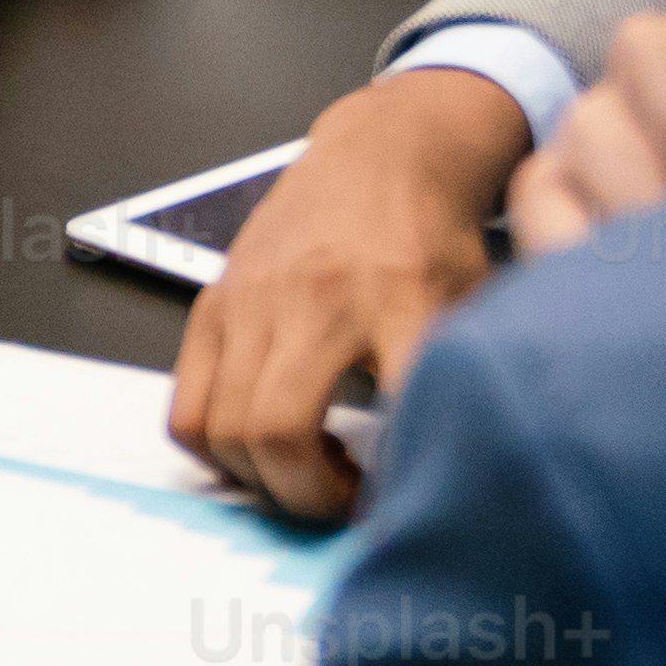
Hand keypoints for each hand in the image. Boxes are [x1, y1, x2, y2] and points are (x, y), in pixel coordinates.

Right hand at [169, 66, 521, 520]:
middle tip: (348, 502)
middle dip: (311, 498)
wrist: (383, 157)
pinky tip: (263, 445)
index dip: (397, 481)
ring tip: (309, 470)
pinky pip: (186, 410)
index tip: (408, 508)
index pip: (395, 406)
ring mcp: (253, 300)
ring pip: (224, 430)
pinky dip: (216, 451)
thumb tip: (457, 472)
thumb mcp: (478, 305)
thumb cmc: (436, 241)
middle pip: (279, 432)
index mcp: (402, 298)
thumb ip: (465, 379)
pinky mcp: (214, 304)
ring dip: (264, 478)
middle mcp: (317, 298)